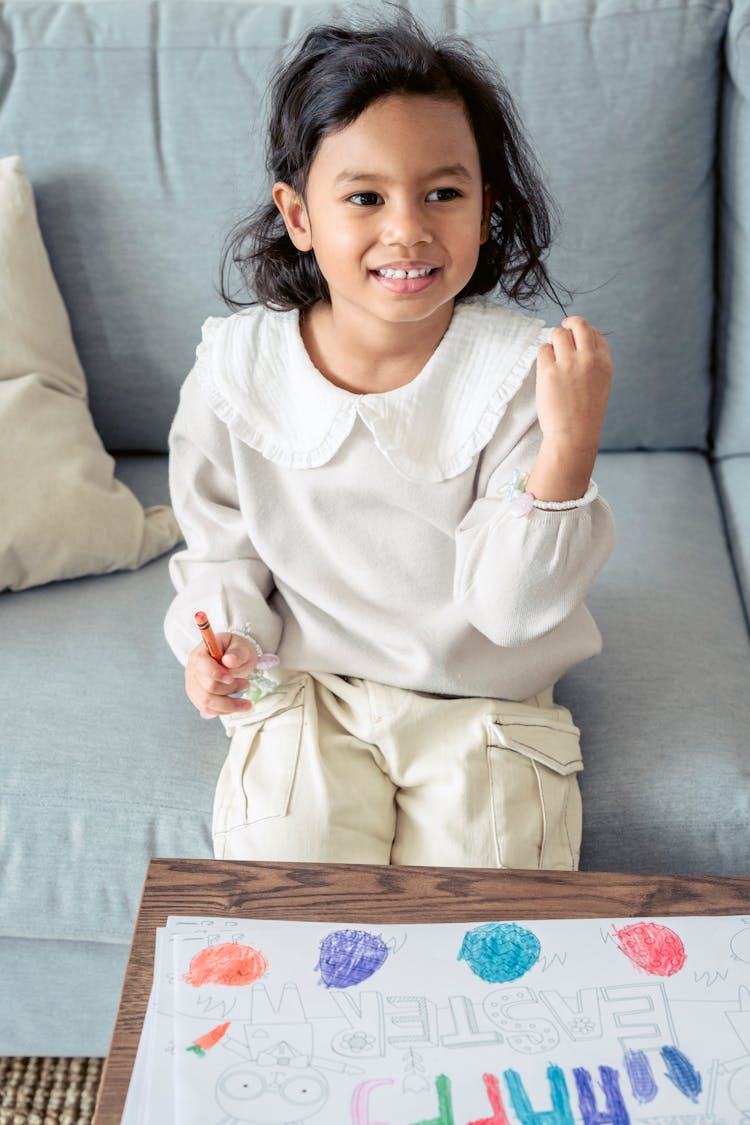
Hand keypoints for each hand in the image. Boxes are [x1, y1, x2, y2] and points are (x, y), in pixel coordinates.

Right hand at [185, 632, 258, 717]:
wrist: (233, 658)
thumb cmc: (235, 651)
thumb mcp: (241, 646)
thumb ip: (237, 653)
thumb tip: (229, 660)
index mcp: (200, 654)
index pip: (202, 665)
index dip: (216, 674)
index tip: (231, 679)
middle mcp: (192, 670)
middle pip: (208, 687)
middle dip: (230, 689)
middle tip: (247, 684)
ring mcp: (193, 685)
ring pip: (207, 702)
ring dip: (229, 705)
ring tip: (245, 702)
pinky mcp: (197, 697)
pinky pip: (208, 709)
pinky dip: (224, 710)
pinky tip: (236, 706)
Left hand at [535, 316, 611, 452]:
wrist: (574, 434)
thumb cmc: (585, 412)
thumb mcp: (601, 384)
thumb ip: (593, 362)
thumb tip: (578, 341)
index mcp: (604, 362)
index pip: (596, 334)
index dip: (585, 332)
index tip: (577, 337)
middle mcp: (588, 358)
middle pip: (578, 325)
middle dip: (569, 323)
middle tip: (562, 328)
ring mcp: (568, 363)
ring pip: (558, 334)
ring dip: (554, 341)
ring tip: (553, 355)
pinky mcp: (549, 371)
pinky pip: (543, 349)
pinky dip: (544, 355)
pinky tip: (547, 369)